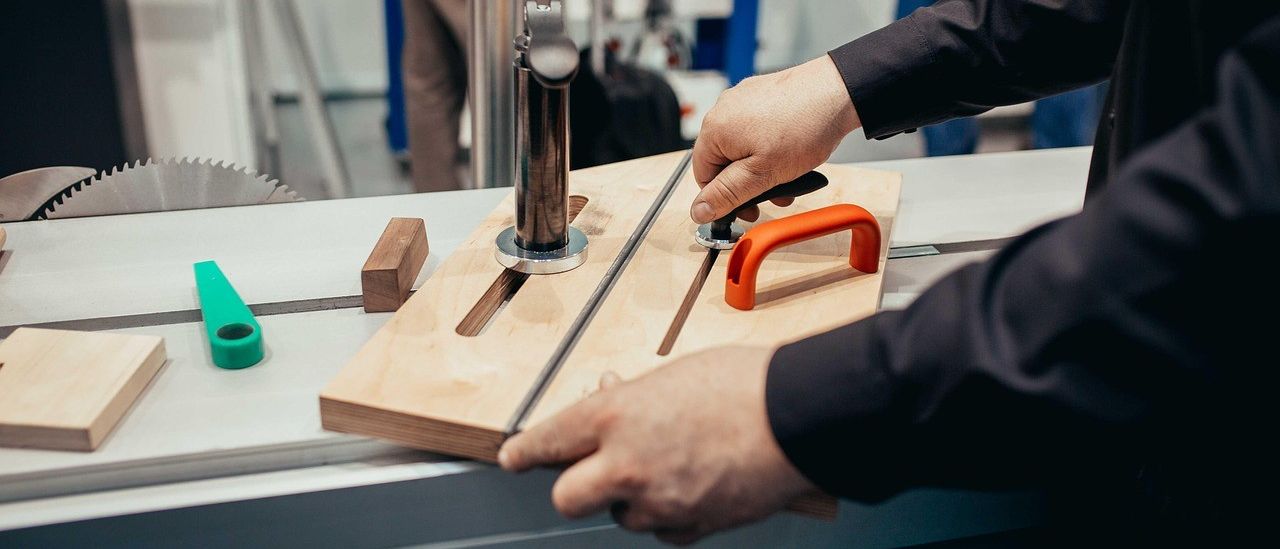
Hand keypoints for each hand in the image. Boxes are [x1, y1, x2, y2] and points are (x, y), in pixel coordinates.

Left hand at [499, 347, 815, 544]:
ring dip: (632, 498)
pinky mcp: (692, 526)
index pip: (548, 440)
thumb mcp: (672, 376)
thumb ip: (633, 397)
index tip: (514, 457)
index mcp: (614, 416)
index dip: (525, 451)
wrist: (799, 416)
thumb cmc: (743, 384)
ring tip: (668, 466)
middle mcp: (625, 464)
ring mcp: (658, 501)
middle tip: (589, 473)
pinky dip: (669, 516)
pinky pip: (663, 532)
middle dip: (574, 486)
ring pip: (621, 516)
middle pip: (567, 496)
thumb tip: (610, 398)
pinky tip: (689, 489)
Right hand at [691, 55, 859, 223]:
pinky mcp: (761, 94)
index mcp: (714, 129)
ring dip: (761, 168)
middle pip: (722, 160)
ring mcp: (743, 99)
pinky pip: (755, 129)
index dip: (724, 198)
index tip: (747, 208)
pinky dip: (769, 147)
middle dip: (747, 183)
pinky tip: (791, 153)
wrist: (839, 91)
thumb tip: (698, 212)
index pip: (703, 176)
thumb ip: (727, 194)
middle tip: (772, 195)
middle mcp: (723, 109)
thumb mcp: (762, 174)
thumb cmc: (804, 127)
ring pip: (741, 146)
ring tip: (788, 177)